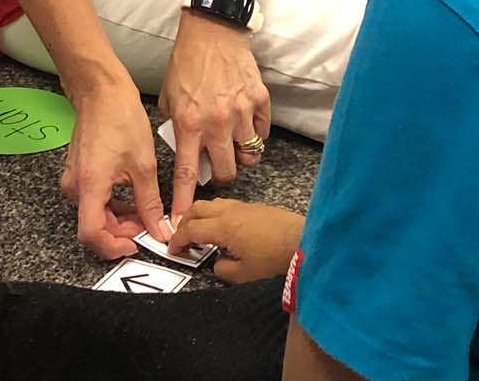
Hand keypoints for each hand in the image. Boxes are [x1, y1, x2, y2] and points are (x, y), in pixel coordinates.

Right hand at [61, 72, 167, 258]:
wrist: (101, 93)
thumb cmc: (120, 119)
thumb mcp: (143, 165)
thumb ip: (149, 202)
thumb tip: (158, 228)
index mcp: (89, 185)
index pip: (92, 234)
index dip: (113, 246)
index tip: (135, 245)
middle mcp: (75, 187)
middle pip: (94, 227)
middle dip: (123, 232)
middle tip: (149, 226)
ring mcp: (73, 181)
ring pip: (95, 215)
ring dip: (120, 219)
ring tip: (145, 210)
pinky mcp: (78, 175)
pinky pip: (94, 201)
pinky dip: (114, 206)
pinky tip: (133, 198)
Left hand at [159, 11, 271, 219]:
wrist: (212, 33)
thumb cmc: (187, 63)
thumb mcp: (169, 98)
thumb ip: (177, 128)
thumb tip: (184, 151)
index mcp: (190, 123)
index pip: (188, 172)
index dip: (185, 201)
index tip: (181, 222)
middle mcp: (217, 122)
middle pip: (227, 172)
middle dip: (222, 177)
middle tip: (217, 167)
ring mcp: (242, 112)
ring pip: (249, 155)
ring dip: (240, 156)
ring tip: (232, 146)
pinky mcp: (260, 101)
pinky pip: (262, 132)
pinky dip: (255, 134)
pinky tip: (245, 124)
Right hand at [169, 199, 304, 283]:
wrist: (306, 242)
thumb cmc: (275, 260)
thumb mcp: (244, 275)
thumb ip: (222, 269)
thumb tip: (217, 262)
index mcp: (223, 227)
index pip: (190, 229)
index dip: (177, 240)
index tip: (172, 249)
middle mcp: (231, 211)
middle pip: (198, 209)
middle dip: (184, 222)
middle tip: (181, 237)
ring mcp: (245, 207)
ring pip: (213, 204)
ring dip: (201, 215)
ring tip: (201, 231)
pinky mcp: (258, 208)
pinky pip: (229, 205)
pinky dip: (217, 214)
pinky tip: (224, 229)